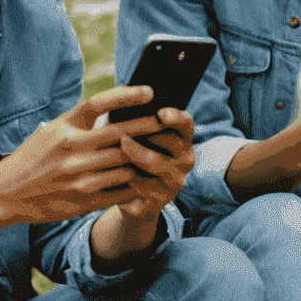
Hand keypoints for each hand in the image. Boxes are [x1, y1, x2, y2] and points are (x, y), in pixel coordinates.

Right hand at [0, 84, 170, 224]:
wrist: (5, 194)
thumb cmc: (32, 158)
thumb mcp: (50, 132)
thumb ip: (78, 122)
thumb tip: (113, 105)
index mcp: (64, 128)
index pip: (100, 104)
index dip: (127, 95)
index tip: (149, 91)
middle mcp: (72, 150)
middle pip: (121, 133)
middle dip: (148, 126)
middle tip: (167, 120)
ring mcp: (78, 177)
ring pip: (125, 164)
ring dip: (146, 157)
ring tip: (164, 149)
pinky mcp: (83, 200)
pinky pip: (120, 191)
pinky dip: (136, 184)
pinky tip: (148, 178)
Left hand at [111, 106, 195, 223]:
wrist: (129, 196)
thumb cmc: (131, 155)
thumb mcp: (134, 137)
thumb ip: (133, 120)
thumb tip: (121, 97)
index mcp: (182, 139)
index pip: (186, 123)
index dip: (176, 117)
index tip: (160, 114)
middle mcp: (185, 160)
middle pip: (174, 145)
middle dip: (150, 139)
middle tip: (123, 139)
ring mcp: (175, 182)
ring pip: (158, 167)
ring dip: (136, 158)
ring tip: (117, 152)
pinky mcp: (160, 203)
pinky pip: (144, 191)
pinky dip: (128, 183)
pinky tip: (113, 178)